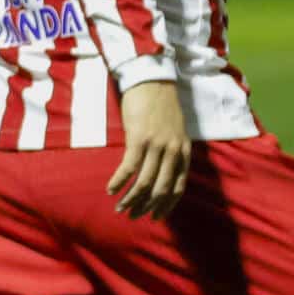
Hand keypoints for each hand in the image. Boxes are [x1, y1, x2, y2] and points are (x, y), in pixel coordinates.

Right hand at [108, 80, 192, 218]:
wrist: (152, 78)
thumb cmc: (160, 103)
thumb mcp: (175, 129)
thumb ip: (172, 149)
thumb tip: (161, 169)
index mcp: (183, 151)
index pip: (178, 187)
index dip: (166, 205)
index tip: (156, 216)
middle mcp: (172, 152)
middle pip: (161, 189)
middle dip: (146, 207)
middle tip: (134, 216)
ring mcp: (156, 146)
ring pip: (144, 182)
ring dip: (131, 198)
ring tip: (120, 208)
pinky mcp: (139, 139)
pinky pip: (128, 168)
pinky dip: (119, 181)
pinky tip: (110, 189)